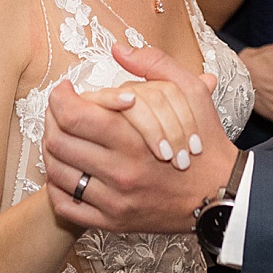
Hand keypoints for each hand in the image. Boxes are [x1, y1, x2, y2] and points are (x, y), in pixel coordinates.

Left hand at [45, 42, 233, 233]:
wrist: (222, 195)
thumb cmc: (205, 143)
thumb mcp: (191, 93)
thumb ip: (156, 65)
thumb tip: (118, 49)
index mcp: (135, 140)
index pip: (75, 116)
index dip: (60, 98)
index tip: (64, 91)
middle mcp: (121, 173)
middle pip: (59, 143)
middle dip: (50, 120)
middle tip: (58, 112)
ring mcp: (114, 201)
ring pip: (58, 174)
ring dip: (51, 151)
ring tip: (61, 137)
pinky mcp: (113, 223)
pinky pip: (66, 206)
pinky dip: (57, 188)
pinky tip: (67, 171)